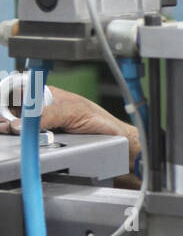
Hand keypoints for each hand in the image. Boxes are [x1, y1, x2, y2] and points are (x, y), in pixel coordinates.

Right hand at [0, 85, 139, 172]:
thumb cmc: (102, 123)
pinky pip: (30, 141)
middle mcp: (45, 111)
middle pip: (15, 110)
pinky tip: (16, 138)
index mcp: (50, 96)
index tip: (4, 109)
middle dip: (6, 115)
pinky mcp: (48, 144)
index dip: (8, 96)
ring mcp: (46, 127)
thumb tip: (24, 122)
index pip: (21, 90)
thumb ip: (49, 114)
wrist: (118, 146)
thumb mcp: (73, 112)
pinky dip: (21, 140)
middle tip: (3, 123)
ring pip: (20, 126)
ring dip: (10, 127)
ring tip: (5, 129)